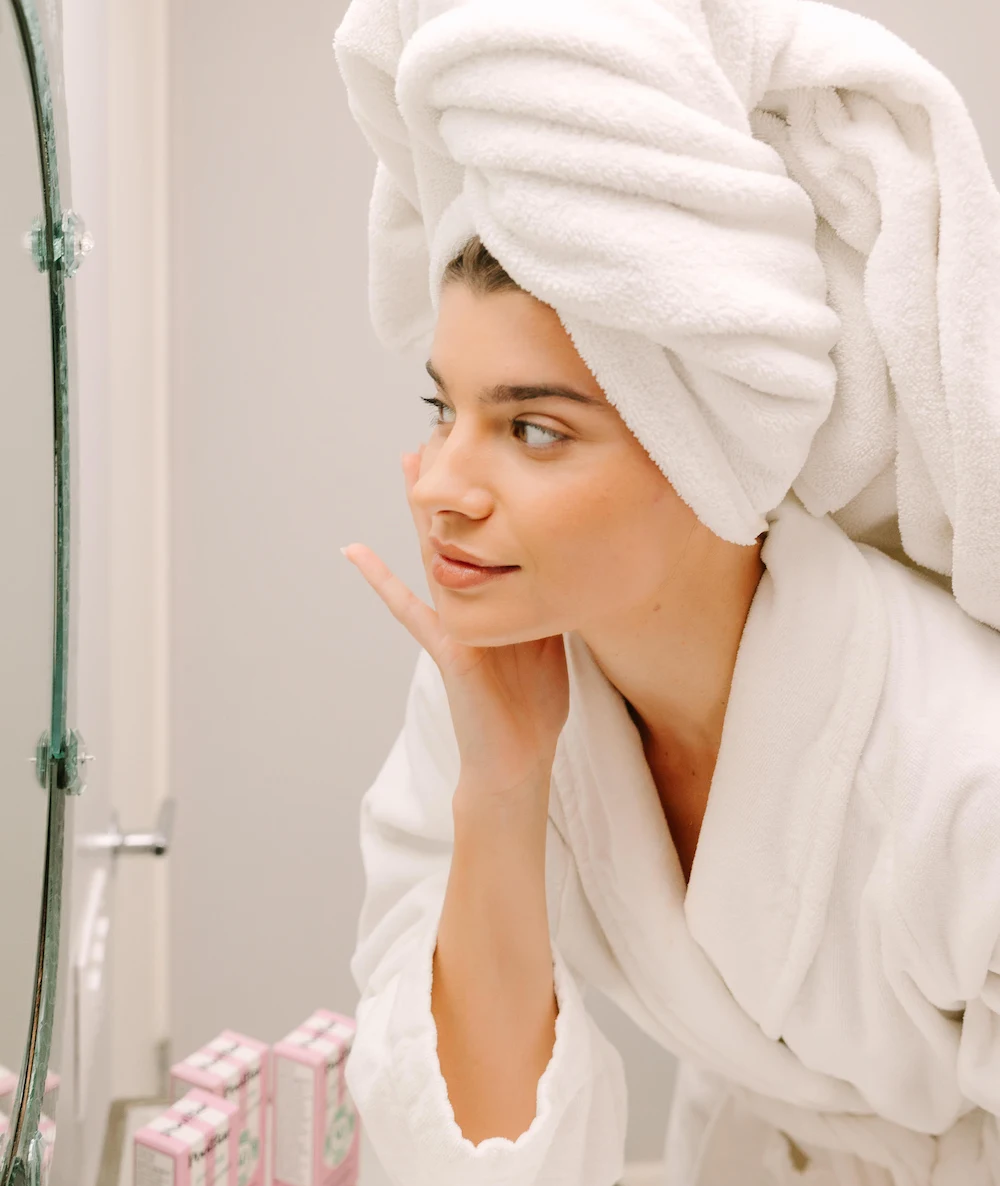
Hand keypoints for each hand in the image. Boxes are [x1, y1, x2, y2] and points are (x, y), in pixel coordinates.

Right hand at [341, 448, 568, 796]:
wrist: (517, 759)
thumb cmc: (532, 707)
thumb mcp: (551, 640)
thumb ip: (549, 601)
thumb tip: (574, 560)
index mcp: (496, 597)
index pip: (489, 533)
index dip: (486, 491)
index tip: (487, 443)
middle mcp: (469, 602)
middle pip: (457, 529)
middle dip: (449, 481)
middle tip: (439, 426)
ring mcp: (452, 622)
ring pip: (433, 552)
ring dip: (418, 508)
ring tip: (407, 460)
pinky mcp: (446, 648)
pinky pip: (410, 609)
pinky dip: (382, 581)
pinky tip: (356, 551)